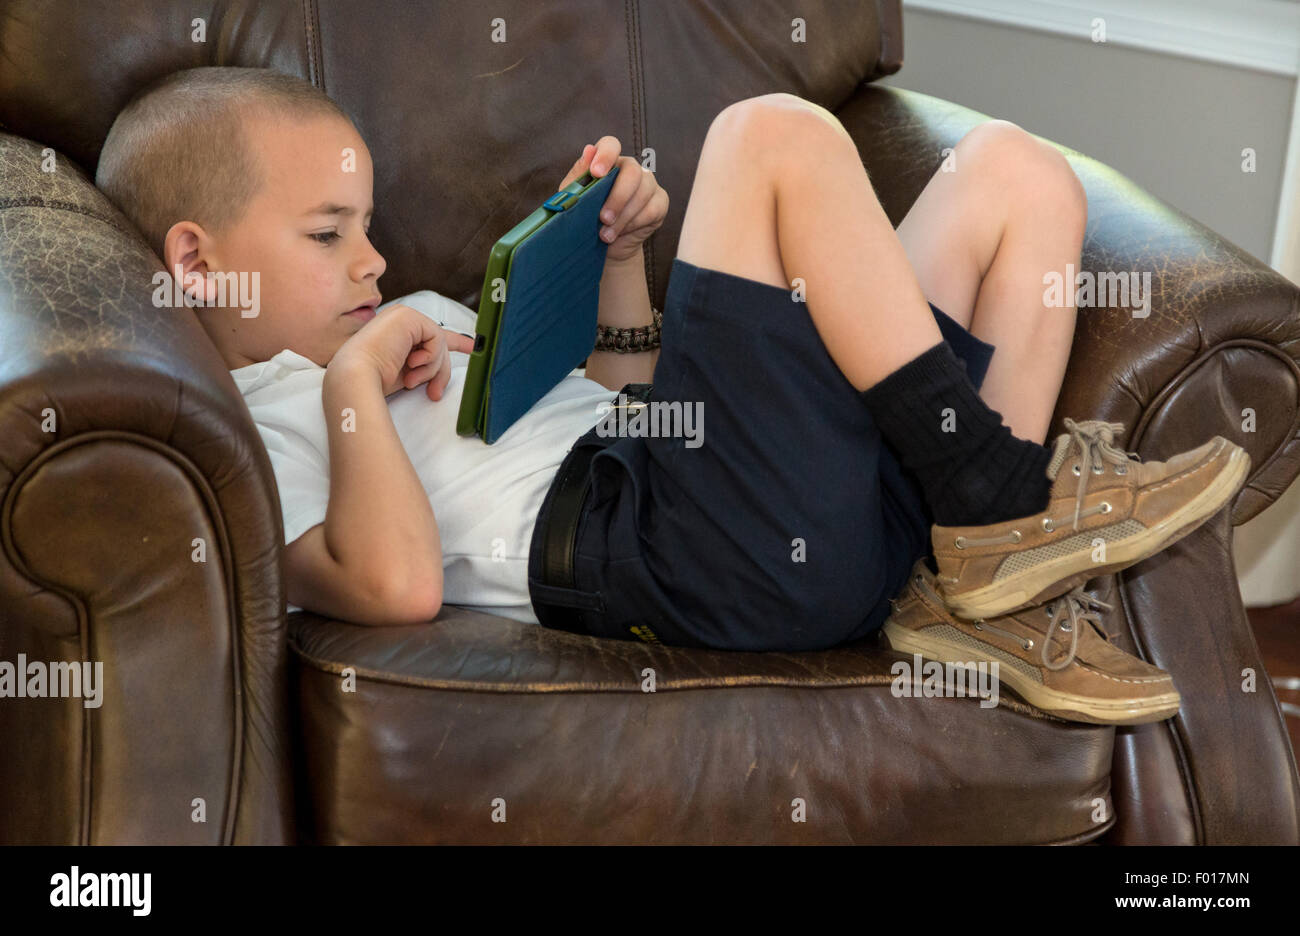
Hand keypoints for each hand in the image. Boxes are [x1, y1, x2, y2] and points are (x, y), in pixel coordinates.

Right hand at [331, 304, 474, 399]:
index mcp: (397, 334)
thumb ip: (425, 365)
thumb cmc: (376, 381)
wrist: (357, 377)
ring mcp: (403, 316)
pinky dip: (429, 356)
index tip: (473, 346)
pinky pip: (437, 337)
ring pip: (440, 343)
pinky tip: (411, 363)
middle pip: (440, 344)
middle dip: (441, 372)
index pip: (432, 336)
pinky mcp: (409, 316)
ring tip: (411, 379)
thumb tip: (443, 372)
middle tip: (433, 393)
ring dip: (431, 368)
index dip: (456, 341)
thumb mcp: (408, 373)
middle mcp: (400, 322)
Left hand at [557, 136, 668, 263]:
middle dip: (617, 197)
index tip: (596, 173)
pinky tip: (620, 233)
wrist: (606, 247)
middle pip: (632, 171)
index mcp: (609, 162)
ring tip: (606, 234)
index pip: (611, 145)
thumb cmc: (588, 219)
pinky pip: (652, 210)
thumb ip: (580, 176)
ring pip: (643, 192)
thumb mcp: (576, 199)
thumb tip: (588, 150)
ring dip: (623, 216)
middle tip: (603, 218)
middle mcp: (631, 169)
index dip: (605, 155)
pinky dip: (634, 224)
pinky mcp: (660, 202)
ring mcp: (648, 184)